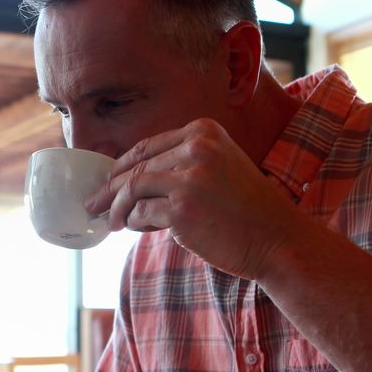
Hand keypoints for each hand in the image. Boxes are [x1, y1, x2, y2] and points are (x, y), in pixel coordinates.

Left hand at [85, 118, 305, 279]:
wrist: (278, 239)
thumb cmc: (246, 210)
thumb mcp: (219, 168)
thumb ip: (182, 165)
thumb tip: (131, 179)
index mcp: (204, 132)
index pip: (148, 146)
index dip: (122, 165)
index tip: (108, 180)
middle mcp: (196, 148)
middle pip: (136, 167)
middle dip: (110, 187)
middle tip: (94, 203)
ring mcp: (189, 178)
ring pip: (133, 188)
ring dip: (117, 208)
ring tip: (111, 222)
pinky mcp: (182, 208)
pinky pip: (142, 213)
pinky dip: (135, 223)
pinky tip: (136, 229)